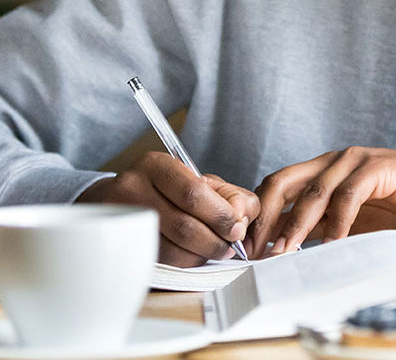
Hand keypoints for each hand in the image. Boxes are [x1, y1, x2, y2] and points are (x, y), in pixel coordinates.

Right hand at [76, 151, 259, 265]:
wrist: (117, 202)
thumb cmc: (167, 191)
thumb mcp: (199, 181)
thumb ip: (229, 195)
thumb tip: (243, 216)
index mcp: (156, 165)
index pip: (193, 193)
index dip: (220, 215)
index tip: (237, 228)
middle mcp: (133, 189)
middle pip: (183, 225)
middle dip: (214, 240)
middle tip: (229, 246)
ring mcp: (122, 220)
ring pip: (171, 251)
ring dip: (200, 256)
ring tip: (213, 251)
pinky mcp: (120, 247)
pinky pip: (159, 264)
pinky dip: (183, 264)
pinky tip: (192, 256)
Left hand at [247, 147, 395, 257]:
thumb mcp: (350, 218)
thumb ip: (321, 225)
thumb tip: (284, 245)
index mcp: (323, 169)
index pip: (277, 185)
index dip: (258, 213)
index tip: (247, 246)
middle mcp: (333, 160)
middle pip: (284, 181)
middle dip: (265, 215)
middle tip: (256, 249)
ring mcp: (354, 161)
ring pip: (313, 192)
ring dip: (296, 224)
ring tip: (284, 251)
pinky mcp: (376, 169)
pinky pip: (348, 196)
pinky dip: (336, 222)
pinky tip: (330, 245)